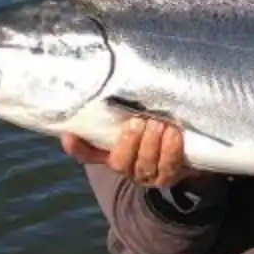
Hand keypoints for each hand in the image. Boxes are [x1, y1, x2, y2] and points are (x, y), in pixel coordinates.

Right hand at [61, 117, 202, 187]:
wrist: (183, 147)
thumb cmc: (155, 124)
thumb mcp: (138, 113)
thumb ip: (125, 105)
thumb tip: (117, 77)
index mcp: (110, 152)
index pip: (87, 153)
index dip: (77, 147)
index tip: (70, 135)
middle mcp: (126, 166)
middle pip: (119, 161)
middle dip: (129, 141)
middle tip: (138, 121)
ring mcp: (146, 174)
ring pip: (144, 164)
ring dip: (151, 143)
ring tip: (159, 124)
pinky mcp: (167, 177)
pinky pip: (168, 166)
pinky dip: (170, 149)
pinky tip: (173, 133)